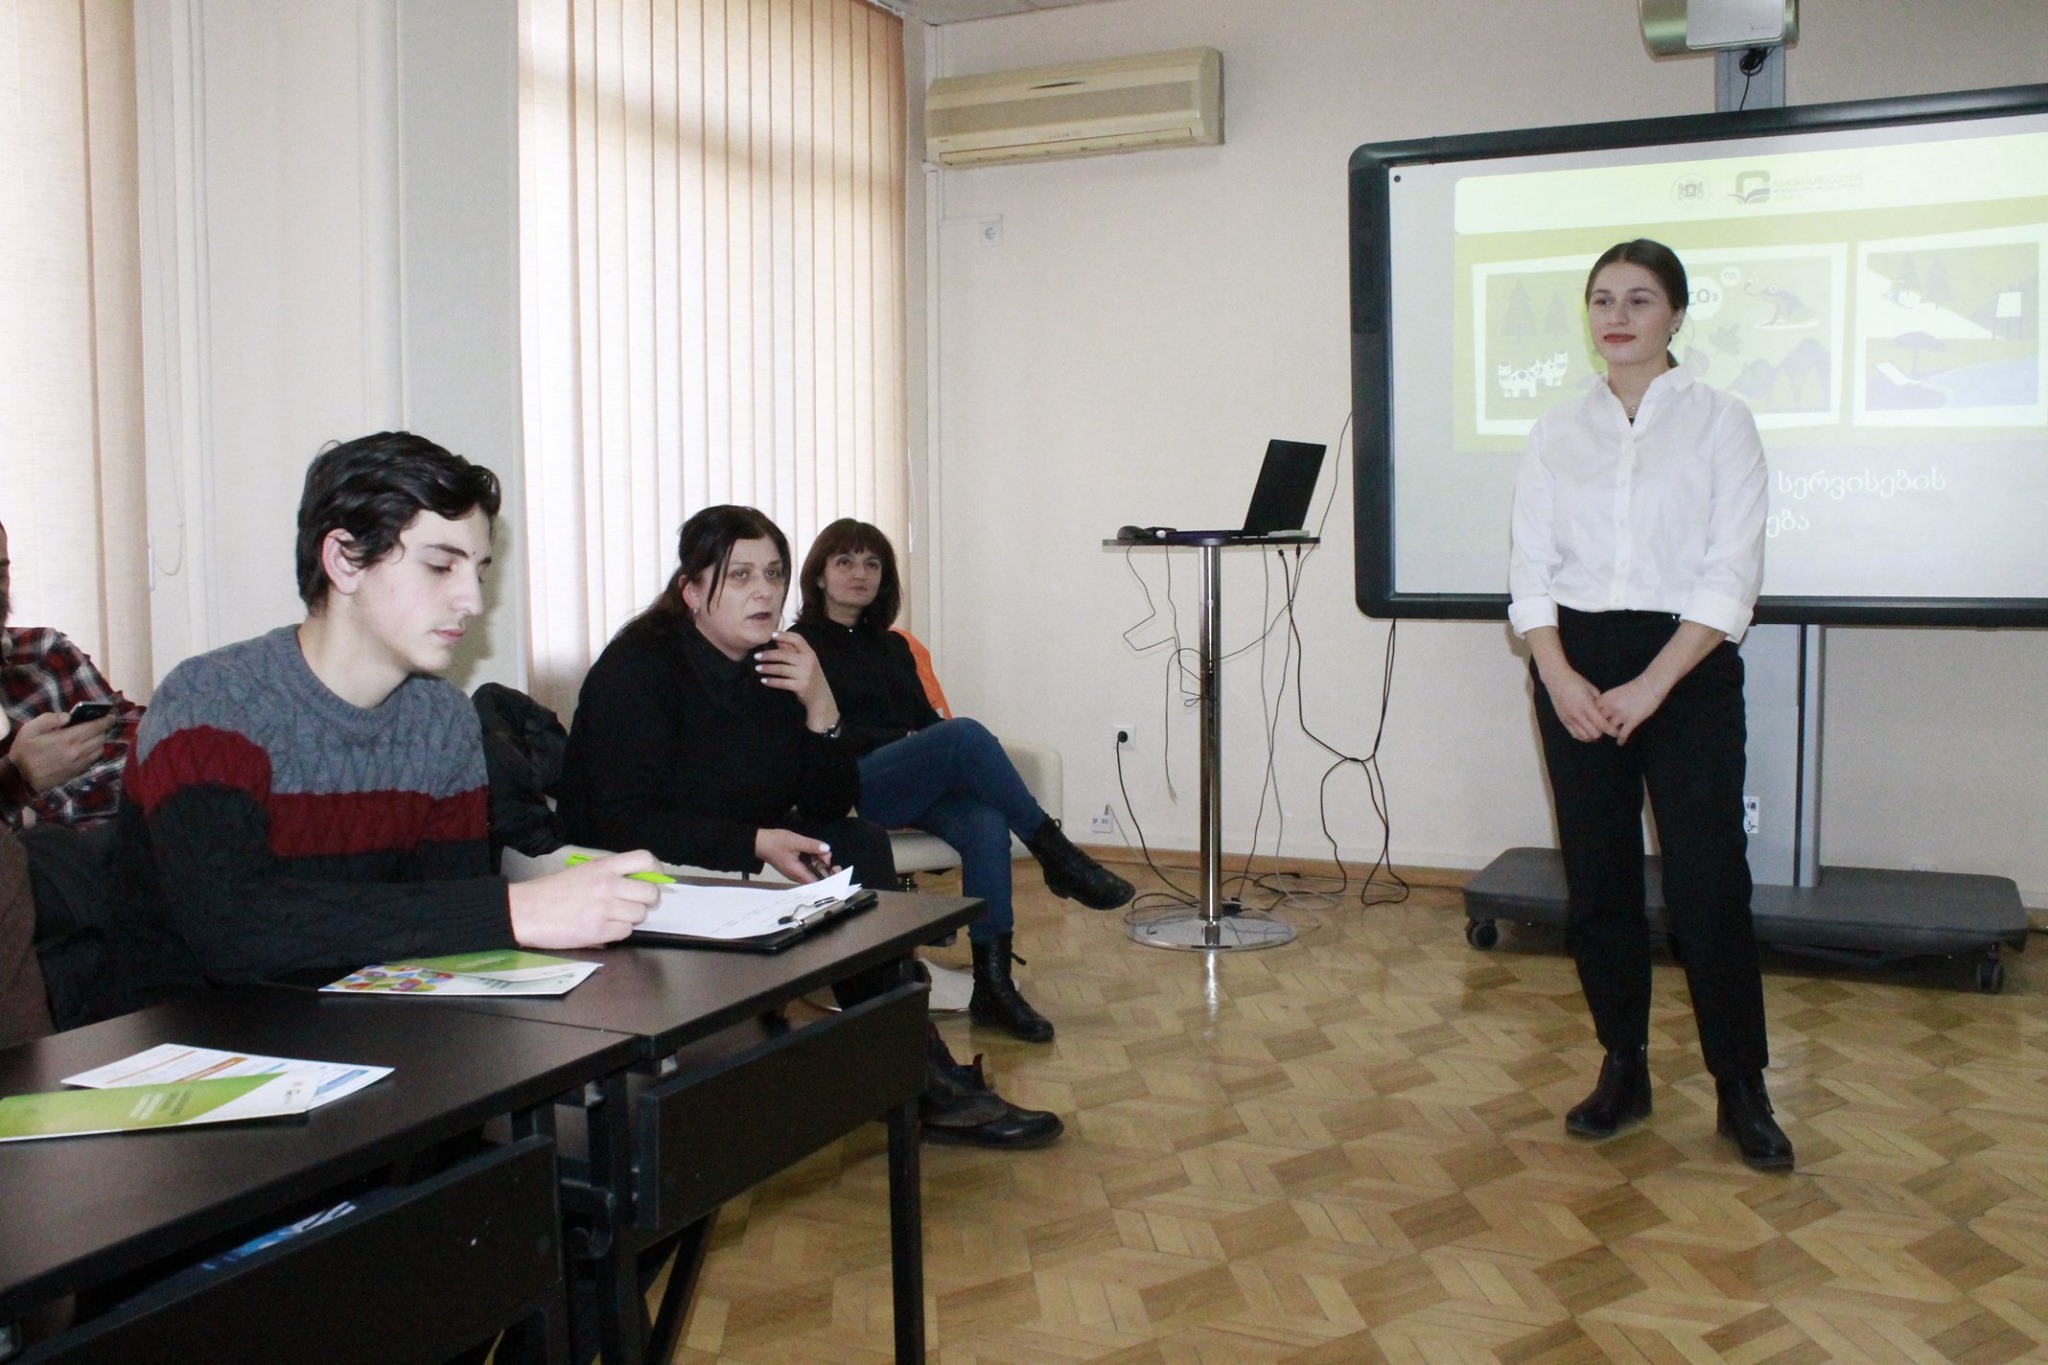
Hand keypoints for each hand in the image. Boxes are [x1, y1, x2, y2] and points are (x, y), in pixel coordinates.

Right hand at [8, 711, 115, 793]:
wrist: (20, 777)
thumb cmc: (24, 751)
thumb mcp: (31, 729)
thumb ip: (50, 719)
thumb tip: (68, 716)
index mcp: (68, 738)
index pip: (95, 727)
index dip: (106, 720)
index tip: (111, 715)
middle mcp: (78, 751)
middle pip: (101, 738)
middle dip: (102, 729)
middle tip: (97, 724)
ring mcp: (79, 764)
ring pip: (100, 750)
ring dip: (99, 741)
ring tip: (92, 735)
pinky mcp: (77, 772)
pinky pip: (93, 760)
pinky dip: (94, 752)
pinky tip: (86, 748)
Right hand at [508, 849, 659, 948]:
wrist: (525, 911)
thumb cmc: (551, 891)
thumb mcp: (582, 872)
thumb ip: (609, 875)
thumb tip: (637, 883)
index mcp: (604, 866)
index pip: (645, 860)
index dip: (656, 872)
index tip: (653, 880)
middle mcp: (608, 885)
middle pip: (650, 893)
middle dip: (648, 901)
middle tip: (636, 904)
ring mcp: (605, 908)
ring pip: (640, 915)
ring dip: (631, 918)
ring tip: (613, 917)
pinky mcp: (599, 930)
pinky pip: (625, 932)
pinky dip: (617, 932)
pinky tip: (603, 927)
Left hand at [754, 632, 838, 732]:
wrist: (821, 697)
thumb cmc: (811, 677)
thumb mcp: (806, 662)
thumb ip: (793, 651)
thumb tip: (778, 640)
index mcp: (810, 653)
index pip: (797, 639)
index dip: (784, 635)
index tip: (771, 635)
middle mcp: (808, 662)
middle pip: (784, 654)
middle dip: (768, 655)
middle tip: (756, 656)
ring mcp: (805, 674)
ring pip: (781, 669)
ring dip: (767, 668)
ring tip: (757, 668)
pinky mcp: (801, 686)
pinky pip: (782, 682)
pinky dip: (771, 681)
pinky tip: (764, 680)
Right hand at [755, 828, 834, 882]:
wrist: (758, 842)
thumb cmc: (775, 843)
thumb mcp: (795, 841)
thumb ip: (811, 845)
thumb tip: (826, 848)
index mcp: (798, 873)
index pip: (818, 883)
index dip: (829, 879)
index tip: (836, 870)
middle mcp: (798, 875)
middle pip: (817, 877)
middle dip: (825, 866)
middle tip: (826, 854)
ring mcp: (796, 871)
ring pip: (813, 870)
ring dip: (819, 861)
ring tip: (820, 849)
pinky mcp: (794, 866)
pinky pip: (808, 866)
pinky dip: (813, 859)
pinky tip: (815, 850)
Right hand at [1538, 665, 1618, 743]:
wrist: (1556, 679)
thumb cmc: (1575, 681)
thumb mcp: (1591, 689)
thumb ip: (1599, 702)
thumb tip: (1607, 712)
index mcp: (1586, 705)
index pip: (1601, 724)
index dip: (1611, 730)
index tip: (1617, 732)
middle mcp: (1577, 715)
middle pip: (1594, 734)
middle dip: (1603, 734)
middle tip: (1607, 729)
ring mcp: (1569, 719)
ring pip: (1584, 737)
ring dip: (1593, 736)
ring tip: (1597, 731)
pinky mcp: (1563, 721)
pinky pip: (1575, 734)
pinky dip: (1583, 736)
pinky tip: (1587, 732)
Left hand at [1596, 675, 1668, 745]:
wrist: (1650, 685)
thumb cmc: (1634, 687)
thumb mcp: (1616, 692)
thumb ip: (1607, 702)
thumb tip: (1602, 711)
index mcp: (1605, 698)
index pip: (1591, 711)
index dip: (1590, 717)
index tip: (1591, 723)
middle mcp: (1610, 707)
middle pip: (1598, 722)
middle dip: (1598, 727)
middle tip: (1599, 733)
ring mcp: (1621, 715)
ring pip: (1610, 729)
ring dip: (1610, 733)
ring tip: (1611, 736)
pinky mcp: (1632, 721)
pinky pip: (1623, 734)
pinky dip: (1621, 740)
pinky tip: (1620, 743)